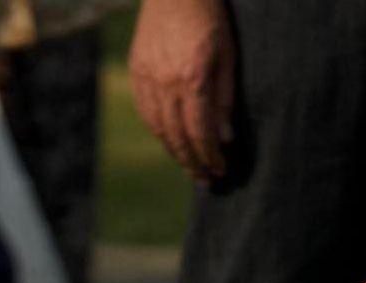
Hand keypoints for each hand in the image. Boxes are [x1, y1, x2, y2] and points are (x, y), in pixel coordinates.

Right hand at [128, 0, 234, 181]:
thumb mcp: (228, 57)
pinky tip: (171, 141)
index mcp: (191, 79)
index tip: (220, 171)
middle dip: (193, 163)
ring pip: (158, 127)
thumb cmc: (210, 20)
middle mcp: (165, 81)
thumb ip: (225, 99)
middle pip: (177, 137)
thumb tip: (224, 138)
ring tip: (191, 166)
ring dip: (175, 152)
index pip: (199, 133)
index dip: (210, 157)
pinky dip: (159, 131)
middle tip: (207, 180)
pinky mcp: (137, 68)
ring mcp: (147, 75)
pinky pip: (146, 111)